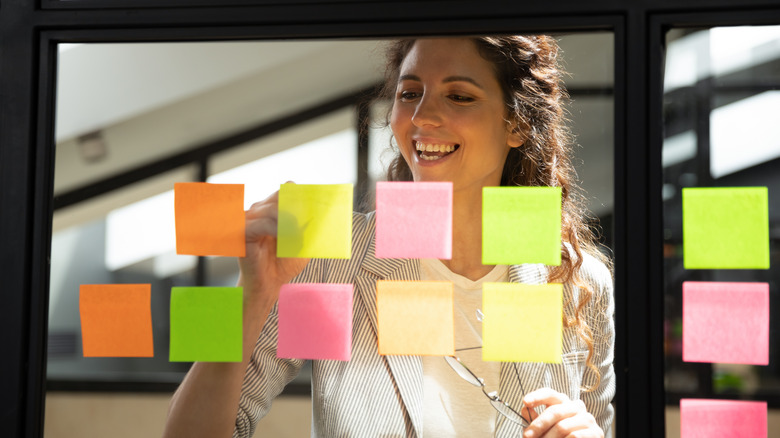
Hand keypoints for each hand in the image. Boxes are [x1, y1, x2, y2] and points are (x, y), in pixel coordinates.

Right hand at [238, 185, 308, 305]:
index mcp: (272, 210)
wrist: (270, 283)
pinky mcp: (242, 232)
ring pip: (271, 209)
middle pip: (279, 196)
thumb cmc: (284, 263)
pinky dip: (276, 229)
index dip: (300, 195)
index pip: (285, 191)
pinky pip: (261, 223)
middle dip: (295, 208)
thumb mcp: (303, 242)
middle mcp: (259, 211)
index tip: (315, 203)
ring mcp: (249, 219)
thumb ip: (308, 227)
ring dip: (288, 221)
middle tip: (305, 221)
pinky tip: (284, 238)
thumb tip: (320, 214)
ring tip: (296, 236)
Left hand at [521, 388, 602, 437]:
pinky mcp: (596, 432)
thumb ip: (536, 418)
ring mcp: (587, 418)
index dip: (537, 396)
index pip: (550, 393)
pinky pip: (575, 436)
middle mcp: (576, 406)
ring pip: (563, 426)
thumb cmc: (560, 435)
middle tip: (527, 435)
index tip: (525, 402)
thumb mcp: (546, 427)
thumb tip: (525, 409)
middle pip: (554, 411)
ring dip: (549, 437)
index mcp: (563, 401)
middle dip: (538, 425)